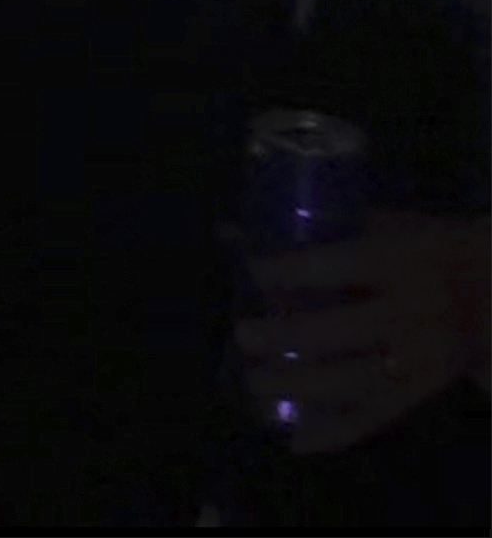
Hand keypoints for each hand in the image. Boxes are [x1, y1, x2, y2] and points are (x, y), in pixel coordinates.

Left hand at [238, 206, 486, 459]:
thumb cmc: (435, 252)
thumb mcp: (394, 227)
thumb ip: (323, 229)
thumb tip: (233, 230)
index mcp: (402, 262)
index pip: (334, 266)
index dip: (287, 271)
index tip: (250, 270)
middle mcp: (413, 312)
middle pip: (339, 331)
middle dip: (284, 337)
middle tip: (242, 336)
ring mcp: (421, 358)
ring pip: (354, 381)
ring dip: (299, 386)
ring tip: (255, 381)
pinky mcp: (424, 391)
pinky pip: (378, 418)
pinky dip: (335, 434)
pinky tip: (296, 441)